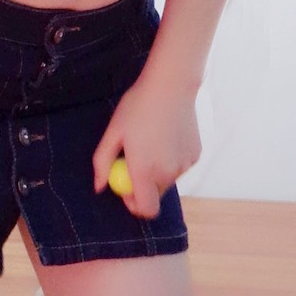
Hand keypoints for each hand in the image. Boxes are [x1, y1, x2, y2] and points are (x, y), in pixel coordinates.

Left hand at [92, 73, 201, 218]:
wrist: (171, 86)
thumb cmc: (137, 107)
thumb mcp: (113, 132)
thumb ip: (102, 162)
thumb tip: (99, 186)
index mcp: (145, 170)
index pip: (145, 208)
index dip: (134, 205)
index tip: (125, 191)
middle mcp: (168, 173)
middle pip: (155, 195)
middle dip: (143, 185)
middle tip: (134, 161)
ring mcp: (185, 165)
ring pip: (167, 180)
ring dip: (157, 170)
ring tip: (150, 140)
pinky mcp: (195, 155)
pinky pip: (179, 166)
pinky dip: (171, 159)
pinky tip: (166, 135)